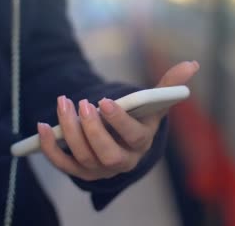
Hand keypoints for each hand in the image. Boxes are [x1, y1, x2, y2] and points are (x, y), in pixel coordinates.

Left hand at [38, 61, 198, 180]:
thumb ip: (169, 86)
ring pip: (83, 157)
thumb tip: (192, 64)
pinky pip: (63, 165)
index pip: (133, 137)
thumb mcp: (153, 104)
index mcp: (141, 143)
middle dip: (92, 131)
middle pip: (107, 154)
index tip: (105, 101)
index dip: (119, 121)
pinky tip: (42, 126)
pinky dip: (50, 148)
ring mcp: (99, 169)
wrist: (121, 141)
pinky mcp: (80, 171)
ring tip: (64, 103)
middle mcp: (122, 161)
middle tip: (82, 104)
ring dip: (69, 131)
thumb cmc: (138, 119)